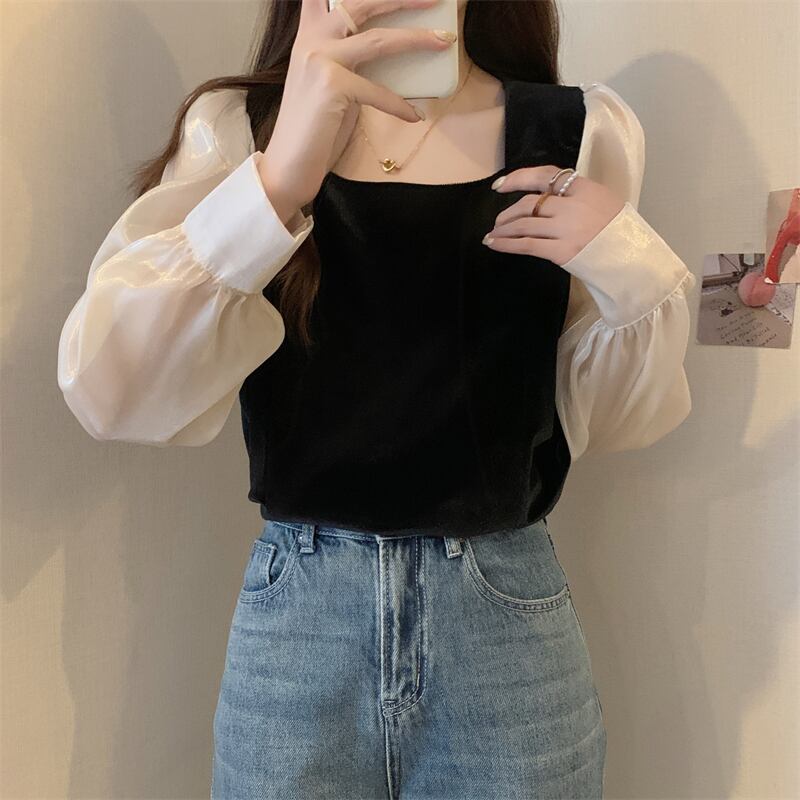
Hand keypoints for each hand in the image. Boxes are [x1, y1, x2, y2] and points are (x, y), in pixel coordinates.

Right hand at [259, 0, 456, 214]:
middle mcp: (312, 40)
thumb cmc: (314, 128)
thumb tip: (391, 55)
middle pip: (362, 3)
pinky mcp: (331, 86)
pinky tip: (414, 115)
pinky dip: (400, 106)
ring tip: (443, 40)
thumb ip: (352, 60)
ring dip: (417, 39)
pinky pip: (379, 92)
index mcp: (310, 35)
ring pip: (379, 40)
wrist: (288, 165)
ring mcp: (320, 59)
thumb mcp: (332, 84)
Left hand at [482, 166, 625, 267]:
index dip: (518, 178)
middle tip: (498, 221)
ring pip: (524, 224)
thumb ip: (576, 196)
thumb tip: (547, 198)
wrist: (633, 260)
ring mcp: (566, 229)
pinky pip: (526, 245)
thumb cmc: (619, 232)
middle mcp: (573, 206)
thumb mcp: (603, 201)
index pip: (545, 175)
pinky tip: (495, 245)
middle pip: (530, 204)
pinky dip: (506, 244)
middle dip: (508, 212)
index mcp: (584, 188)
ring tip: (492, 235)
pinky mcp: (561, 252)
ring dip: (503, 229)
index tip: (500, 185)